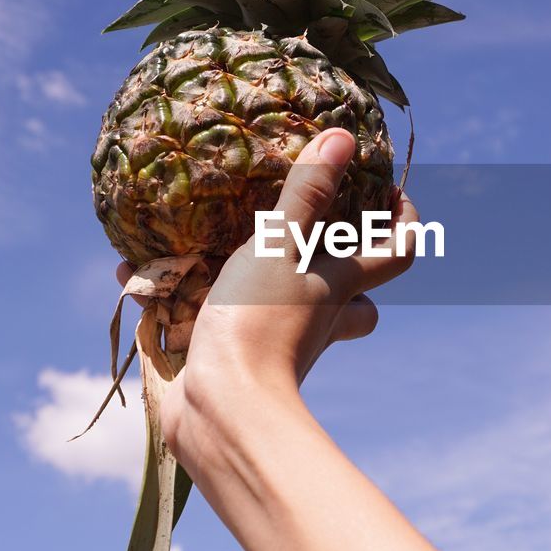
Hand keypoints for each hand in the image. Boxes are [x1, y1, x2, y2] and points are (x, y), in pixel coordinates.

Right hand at [119, 128, 418, 482]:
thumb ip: (306, 194)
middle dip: (353, 271)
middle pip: (361, 300)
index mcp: (340, 287)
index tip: (394, 192)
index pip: (398, 252)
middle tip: (326, 235)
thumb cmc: (259, 324)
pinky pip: (226, 326)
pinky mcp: (239, 365)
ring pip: (304, 316)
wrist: (222, 412)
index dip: (405, 221)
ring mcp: (286, 346)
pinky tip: (145, 277)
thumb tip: (342, 138)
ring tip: (237, 249)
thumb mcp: (279, 246)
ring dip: (280, 286)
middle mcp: (322, 319)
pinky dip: (193, 300)